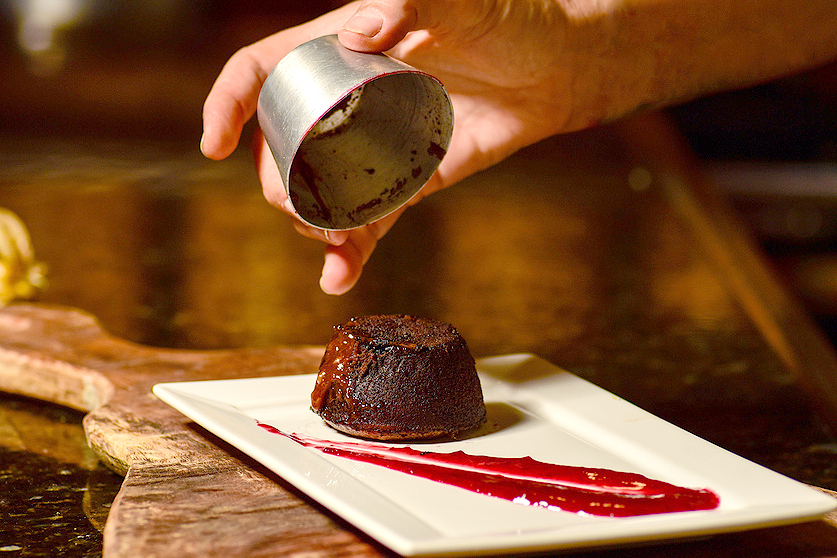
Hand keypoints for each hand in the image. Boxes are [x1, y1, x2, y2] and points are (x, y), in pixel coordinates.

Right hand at [202, 0, 571, 293]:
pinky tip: (338, 279)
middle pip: (280, 146)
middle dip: (274, 184)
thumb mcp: (462, 2)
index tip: (213, 144)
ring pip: (316, 190)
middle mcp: (345, 100)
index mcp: (340, 49)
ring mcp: (372, 145)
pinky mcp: (406, 181)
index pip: (262, 71)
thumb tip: (357, 32)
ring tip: (330, 246)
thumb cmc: (511, 20)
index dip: (227, 104)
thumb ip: (411, 2)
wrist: (557, 72)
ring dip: (308, 224)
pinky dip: (351, 253)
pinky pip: (369, 220)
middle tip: (298, 209)